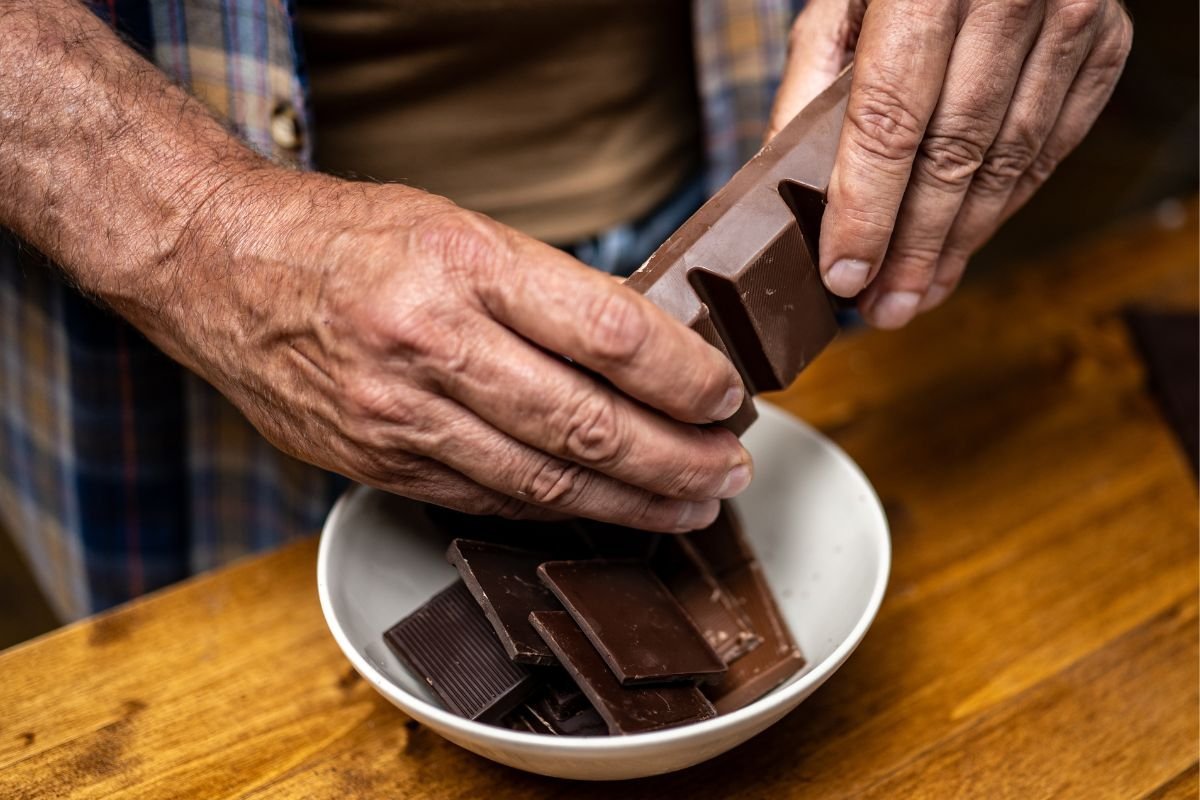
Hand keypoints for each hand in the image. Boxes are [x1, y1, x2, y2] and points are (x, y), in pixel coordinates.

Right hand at [161, 172, 750, 531]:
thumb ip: (545, 291)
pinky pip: (490, 501)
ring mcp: (401, 415)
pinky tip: (605, 512)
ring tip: (690, 505)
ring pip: (546, 484)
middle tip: (730, 468)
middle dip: (679, 458)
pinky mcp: (378, 464)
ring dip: (634, 504)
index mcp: (463, 265)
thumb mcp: (456, 228)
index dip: (685, 376)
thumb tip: (643, 352)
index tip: (727, 396)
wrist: (222, 269)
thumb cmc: (348, 238)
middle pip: (589, 426)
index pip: (609, 333)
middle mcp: (431, 344)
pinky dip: (559, 513)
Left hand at [768, 0, 1131, 327]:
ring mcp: (1070, 19)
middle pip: (953, 156)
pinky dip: (1007, 203)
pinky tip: (966, 243)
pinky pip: (1052, 145)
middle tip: (882, 308)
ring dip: (958, 242)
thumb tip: (790, 190)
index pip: (890, 122)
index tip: (845, 275)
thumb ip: (812, 89)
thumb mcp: (840, 4)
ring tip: (918, 293)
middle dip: (911, 247)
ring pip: (1008, 163)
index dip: (866, 210)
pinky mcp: (1105, 42)